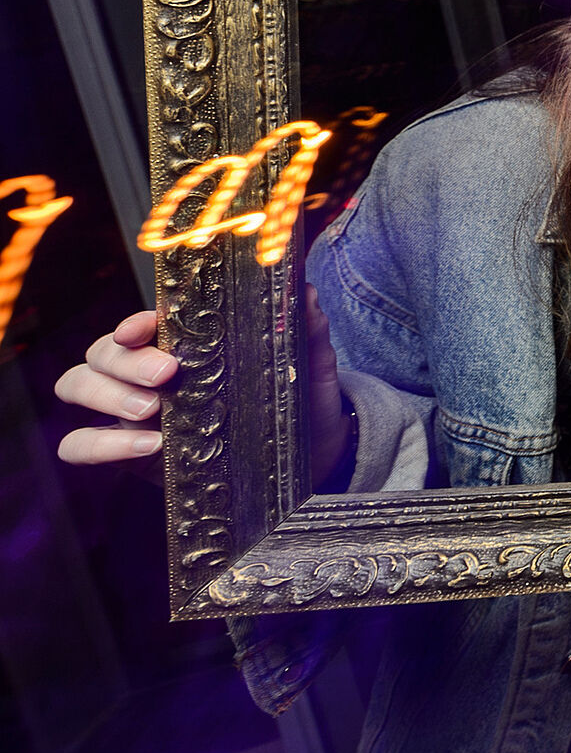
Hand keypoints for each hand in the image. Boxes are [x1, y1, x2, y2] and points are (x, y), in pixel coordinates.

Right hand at [56, 292, 351, 486]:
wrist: (310, 460)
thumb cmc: (300, 403)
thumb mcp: (309, 367)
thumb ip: (306, 331)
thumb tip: (306, 293)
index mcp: (184, 343)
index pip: (139, 323)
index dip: (134, 322)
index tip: (149, 327)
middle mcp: (148, 372)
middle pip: (101, 352)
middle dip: (124, 360)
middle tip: (166, 375)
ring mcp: (133, 411)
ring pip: (78, 386)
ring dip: (105, 394)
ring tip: (152, 411)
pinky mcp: (128, 454)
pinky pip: (80, 445)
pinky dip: (101, 444)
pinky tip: (147, 447)